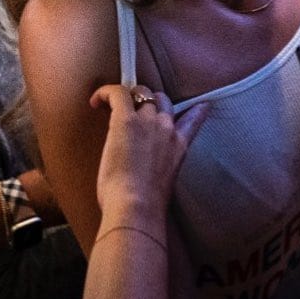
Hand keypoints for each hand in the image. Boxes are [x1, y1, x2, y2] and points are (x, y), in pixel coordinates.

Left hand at [90, 85, 205, 228]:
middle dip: (149, 102)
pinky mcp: (125, 120)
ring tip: (112, 105)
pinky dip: (106, 92)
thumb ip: (164, 171)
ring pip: (142, 93)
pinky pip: (118, 93)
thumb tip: (152, 176)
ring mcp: (148, 121)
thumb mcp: (166, 183)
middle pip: (162, 100)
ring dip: (129, 96)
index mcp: (179, 145)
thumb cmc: (147, 204)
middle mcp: (167, 127)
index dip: (196, 110)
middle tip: (134, 110)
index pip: (193, 119)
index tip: (202, 106)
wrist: (138, 205)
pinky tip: (97, 100)